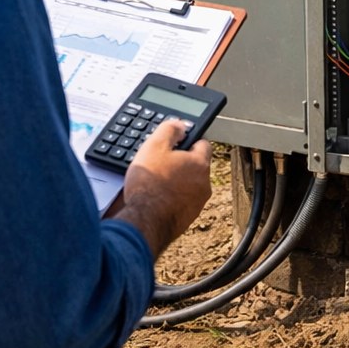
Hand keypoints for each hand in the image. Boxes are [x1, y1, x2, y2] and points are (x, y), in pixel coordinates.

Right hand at [117, 120, 211, 258]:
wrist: (144, 222)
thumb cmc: (149, 185)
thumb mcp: (154, 146)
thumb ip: (169, 130)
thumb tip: (179, 125)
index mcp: (199, 163)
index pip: (203, 143)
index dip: (188, 140)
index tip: (176, 143)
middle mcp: (204, 184)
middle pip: (195, 165)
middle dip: (180, 163)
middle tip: (160, 163)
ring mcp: (197, 203)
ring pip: (189, 185)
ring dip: (177, 181)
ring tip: (156, 183)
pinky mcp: (188, 218)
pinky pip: (182, 202)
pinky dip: (173, 198)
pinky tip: (156, 198)